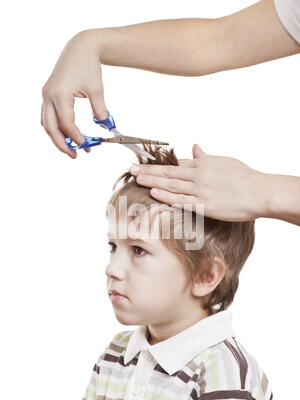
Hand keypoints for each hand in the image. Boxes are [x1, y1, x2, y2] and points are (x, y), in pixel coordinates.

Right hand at [41, 30, 106, 158]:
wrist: (81, 48)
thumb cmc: (88, 66)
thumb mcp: (97, 89)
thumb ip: (100, 110)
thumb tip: (105, 126)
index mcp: (60, 94)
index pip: (66, 124)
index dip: (76, 137)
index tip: (86, 146)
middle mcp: (49, 96)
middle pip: (51, 128)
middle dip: (62, 144)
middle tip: (74, 156)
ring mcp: (46, 95)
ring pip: (47, 124)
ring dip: (57, 138)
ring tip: (72, 148)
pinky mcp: (48, 95)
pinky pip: (47, 116)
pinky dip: (55, 128)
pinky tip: (67, 134)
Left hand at [130, 144, 265, 221]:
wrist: (259, 192)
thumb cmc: (245, 177)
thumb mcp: (224, 161)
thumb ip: (206, 157)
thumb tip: (195, 148)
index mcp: (203, 164)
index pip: (176, 162)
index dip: (158, 163)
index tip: (144, 162)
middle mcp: (199, 175)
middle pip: (169, 172)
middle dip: (148, 171)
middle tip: (132, 169)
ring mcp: (201, 190)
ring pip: (172, 185)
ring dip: (152, 182)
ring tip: (137, 179)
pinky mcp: (205, 205)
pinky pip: (182, 201)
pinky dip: (167, 197)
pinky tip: (154, 194)